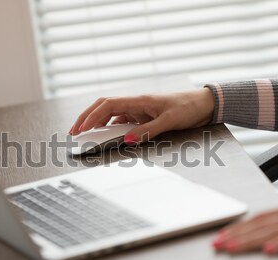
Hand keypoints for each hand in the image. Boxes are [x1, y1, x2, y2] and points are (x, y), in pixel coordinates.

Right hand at [69, 88, 214, 143]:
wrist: (203, 104)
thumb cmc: (188, 107)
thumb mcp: (169, 120)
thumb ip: (148, 130)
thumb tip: (128, 140)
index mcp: (139, 100)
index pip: (108, 105)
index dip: (92, 116)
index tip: (81, 128)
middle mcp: (135, 103)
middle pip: (103, 106)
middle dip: (86, 117)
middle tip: (74, 131)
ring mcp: (137, 109)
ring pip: (110, 113)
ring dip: (95, 121)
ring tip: (84, 133)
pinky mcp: (142, 115)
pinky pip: (120, 120)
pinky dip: (109, 126)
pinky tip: (104, 134)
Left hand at [212, 201, 277, 254]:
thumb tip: (270, 240)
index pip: (261, 218)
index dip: (239, 227)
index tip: (222, 235)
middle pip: (262, 224)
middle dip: (236, 234)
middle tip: (217, 243)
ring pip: (276, 230)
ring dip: (250, 239)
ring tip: (231, 247)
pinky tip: (269, 250)